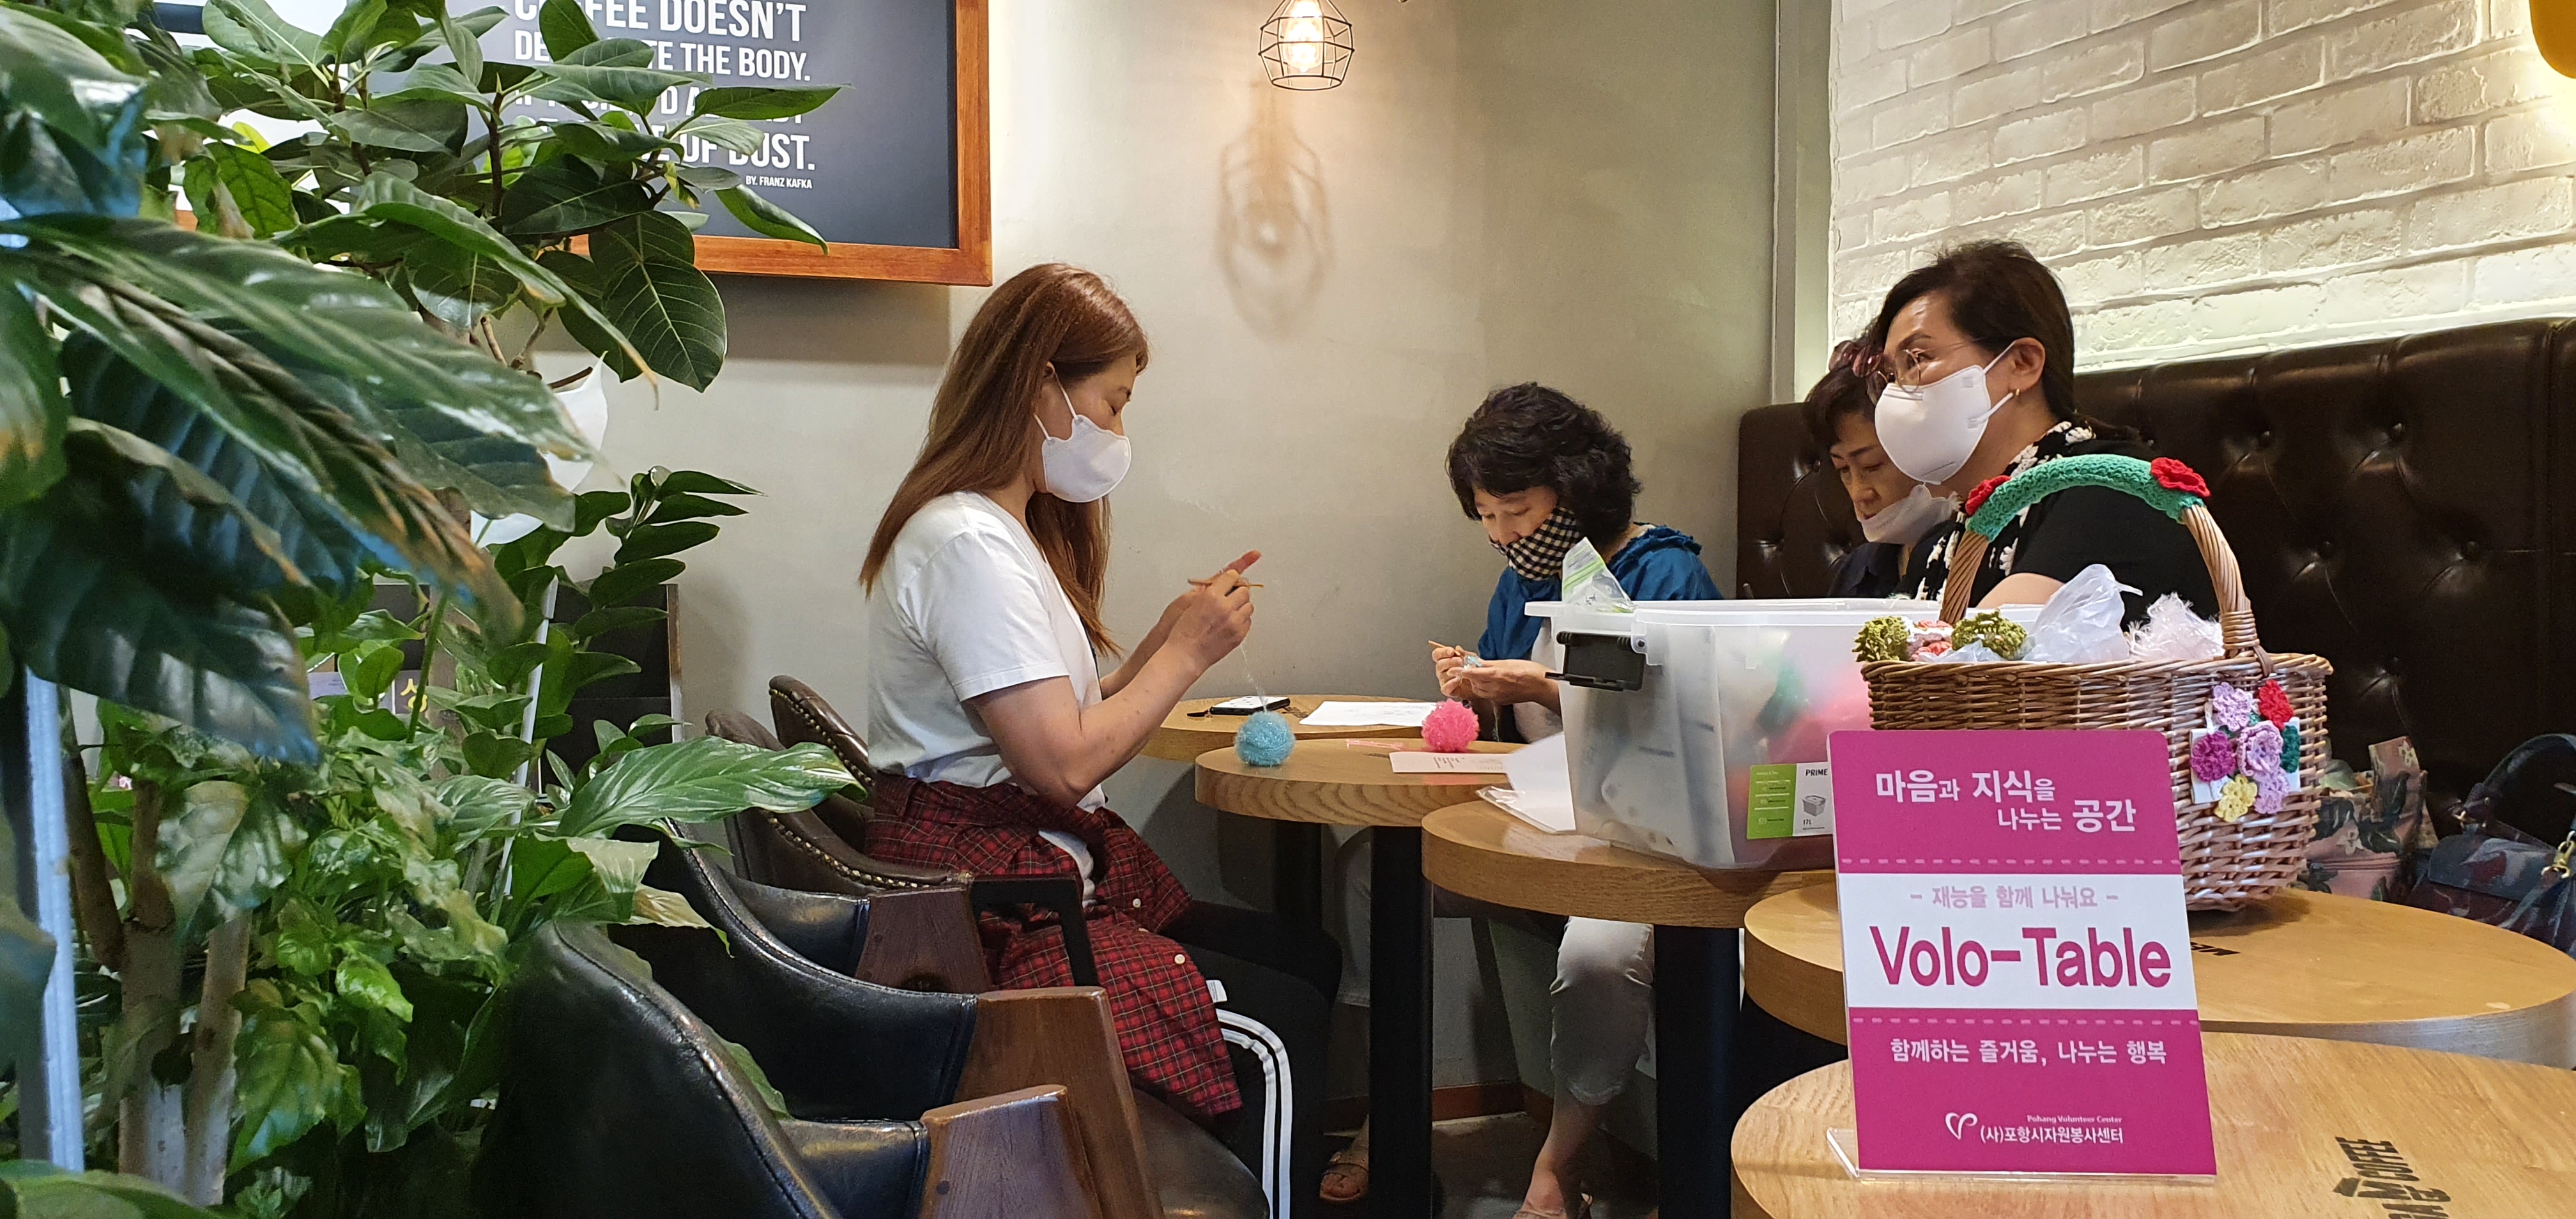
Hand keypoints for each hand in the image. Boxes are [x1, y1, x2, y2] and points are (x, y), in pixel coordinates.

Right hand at [1167, 566, 1254, 669]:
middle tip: (1230, 596)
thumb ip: (1205, 592)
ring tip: (1230, 611)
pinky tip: (1231, 622)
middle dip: (1237, 592)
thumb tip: (1214, 585)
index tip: (1231, 579)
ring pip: (1249, 606)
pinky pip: (1248, 621)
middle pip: (1244, 591)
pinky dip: (1241, 620)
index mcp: (1211, 596)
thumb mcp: (1187, 603)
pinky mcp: (1239, 634)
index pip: (1231, 577)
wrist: (1185, 656)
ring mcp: (1234, 622)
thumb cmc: (1183, 634)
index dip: (1231, 578)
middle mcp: (1225, 607)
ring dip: (1241, 606)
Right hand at [1430, 644, 1472, 691]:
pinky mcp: (1448, 691)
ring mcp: (1444, 681)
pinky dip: (1451, 684)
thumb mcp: (1473, 659)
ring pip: (1442, 675)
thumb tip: (1458, 649)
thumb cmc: (1475, 671)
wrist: (1482, 685)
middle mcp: (1442, 670)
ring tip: (1462, 670)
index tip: (1451, 651)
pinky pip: (1445, 688)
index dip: (1442, 652)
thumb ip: (1465, 654)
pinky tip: (1458, 680)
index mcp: (1445, 660)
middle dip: (1449, 661)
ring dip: (1452, 671)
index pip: (1437, 654)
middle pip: (1439, 664)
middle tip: (1460, 661)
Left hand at [1440, 658, 1554, 703]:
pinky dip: (1483, 687)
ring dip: (1475, 682)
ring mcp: (1497, 696)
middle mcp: (1495, 688)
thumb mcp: (1509, 662)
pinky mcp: (1500, 700)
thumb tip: (1477, 663)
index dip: (1462, 671)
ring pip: (1478, 689)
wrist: (1541, 687)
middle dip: (1469, 675)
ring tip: (1480, 674)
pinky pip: (1486, 694)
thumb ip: (1490, 664)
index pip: (1473, 674)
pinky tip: (1488, 682)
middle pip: (1474, 682)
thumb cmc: (1530, 673)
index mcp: (1498, 676)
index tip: (1453, 670)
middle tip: (1468, 666)